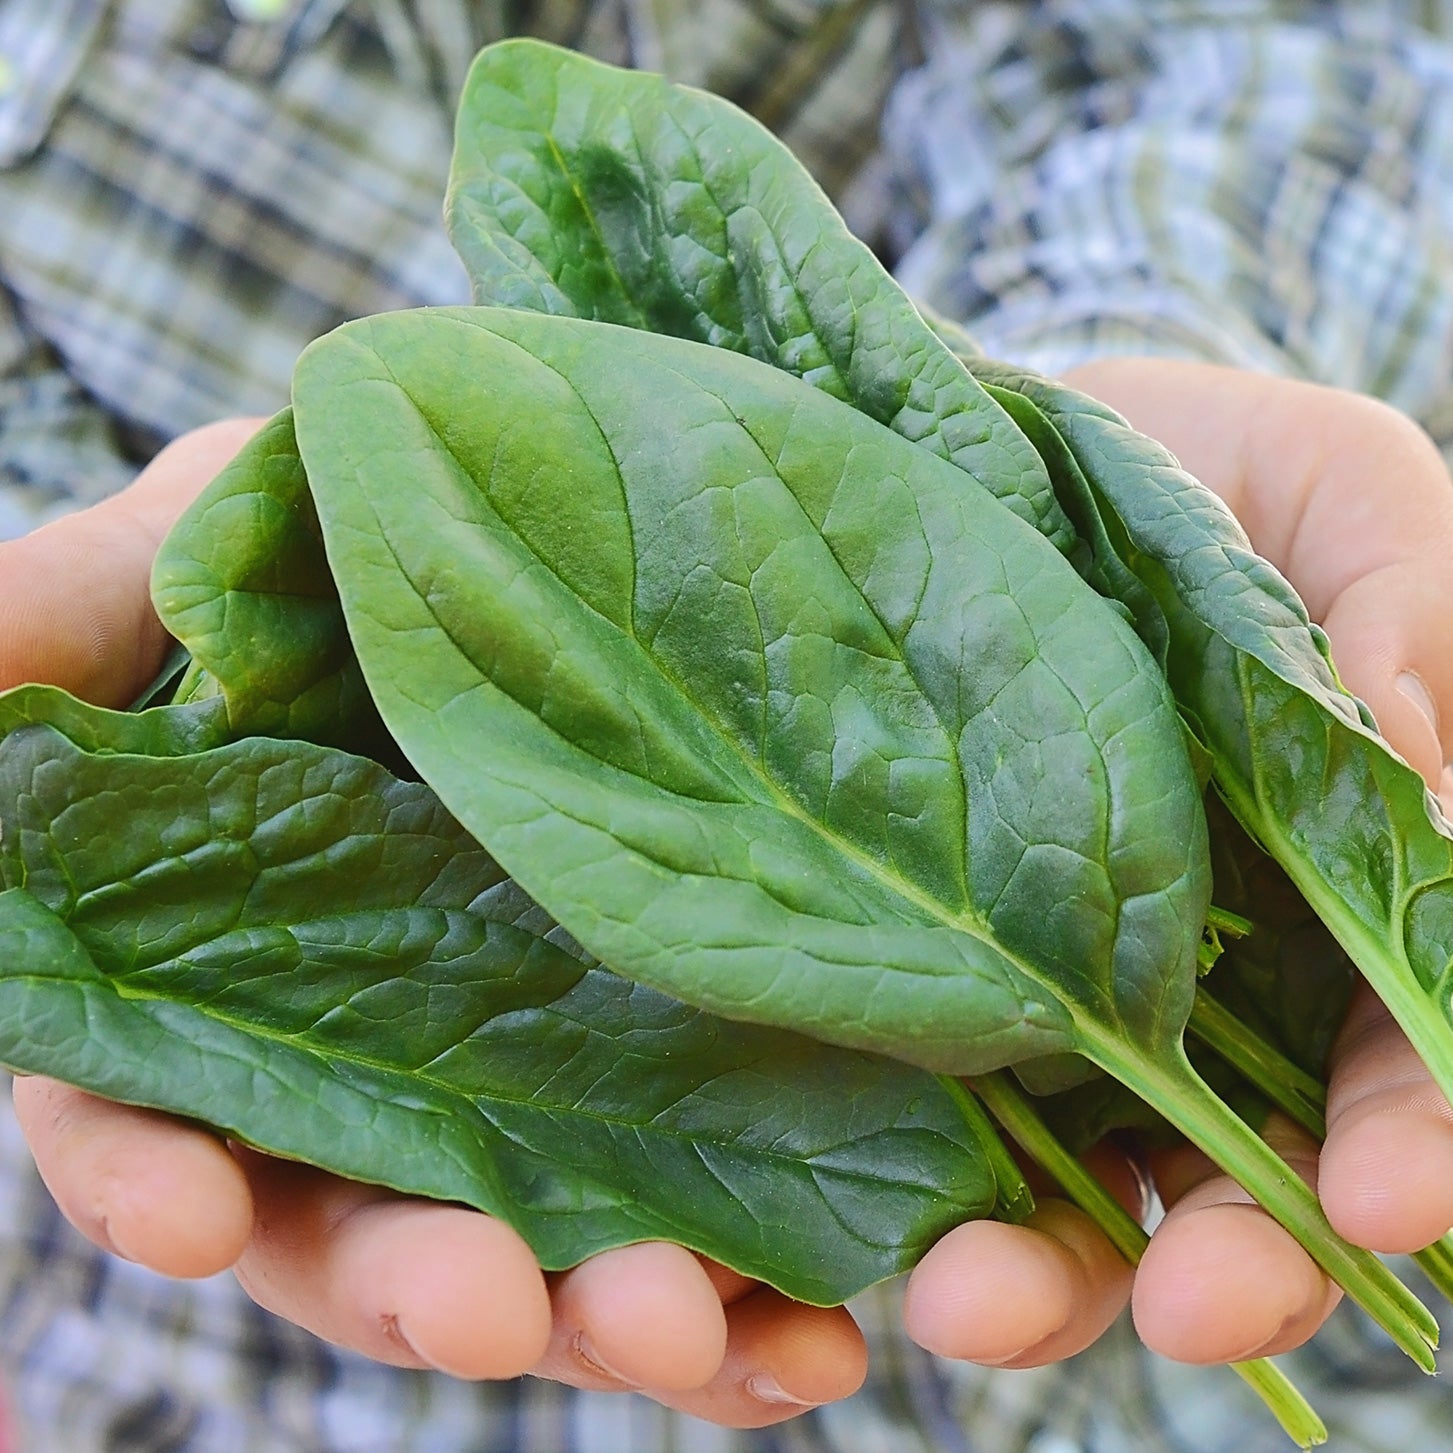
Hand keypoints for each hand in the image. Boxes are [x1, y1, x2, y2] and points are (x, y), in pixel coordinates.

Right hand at [1, 420, 865, 1427]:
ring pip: (540, 1242)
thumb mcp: (179, 549)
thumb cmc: (316, 530)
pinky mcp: (666, 1066)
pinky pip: (701, 1203)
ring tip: (693, 1336)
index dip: (149, 1172)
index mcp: (221, 968)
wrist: (518, 523)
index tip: (187, 1214)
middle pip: (360, 1222)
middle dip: (420, 1284)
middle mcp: (365, 1049)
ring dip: (601, 1318)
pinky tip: (822, 1335)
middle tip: (498, 1316)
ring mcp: (521, 1067)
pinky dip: (748, 1292)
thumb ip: (55, 618)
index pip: (151, 1108)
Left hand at [904, 359, 1452, 1368]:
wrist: (978, 440)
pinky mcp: (920, 977)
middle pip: (1258, 1169)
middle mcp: (1220, 974)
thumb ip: (1411, 610)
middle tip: (1182, 1310)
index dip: (1419, 1138)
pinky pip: (925, 1109)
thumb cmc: (1178, 460)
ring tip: (972, 1302)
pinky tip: (864, 1219)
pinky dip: (909, 1185)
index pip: (1417, 1052)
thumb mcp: (1325, 491)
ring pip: (1087, 1182)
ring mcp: (1063, 988)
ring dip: (1055, 1275)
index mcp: (1353, 888)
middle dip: (1239, 1265)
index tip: (1373, 1204)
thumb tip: (1438, 791)